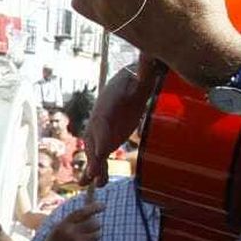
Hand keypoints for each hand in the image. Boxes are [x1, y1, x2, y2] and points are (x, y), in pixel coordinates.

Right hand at [39, 200, 103, 240]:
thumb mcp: (57, 231)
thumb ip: (71, 222)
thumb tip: (89, 214)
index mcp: (63, 225)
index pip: (82, 212)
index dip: (94, 207)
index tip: (103, 205)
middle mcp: (71, 232)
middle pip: (94, 223)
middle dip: (96, 226)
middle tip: (92, 229)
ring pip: (97, 235)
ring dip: (94, 237)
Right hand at [79, 62, 162, 185]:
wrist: (129, 85)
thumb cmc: (134, 80)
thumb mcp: (139, 76)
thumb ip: (144, 70)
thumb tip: (150, 56)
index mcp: (106, 105)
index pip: (102, 123)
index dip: (101, 138)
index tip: (102, 152)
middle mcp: (100, 120)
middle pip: (93, 141)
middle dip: (93, 158)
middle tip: (92, 175)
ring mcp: (102, 132)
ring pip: (94, 152)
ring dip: (92, 168)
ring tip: (90, 184)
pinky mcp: (108, 140)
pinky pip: (101, 156)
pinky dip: (98, 170)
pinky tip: (99, 184)